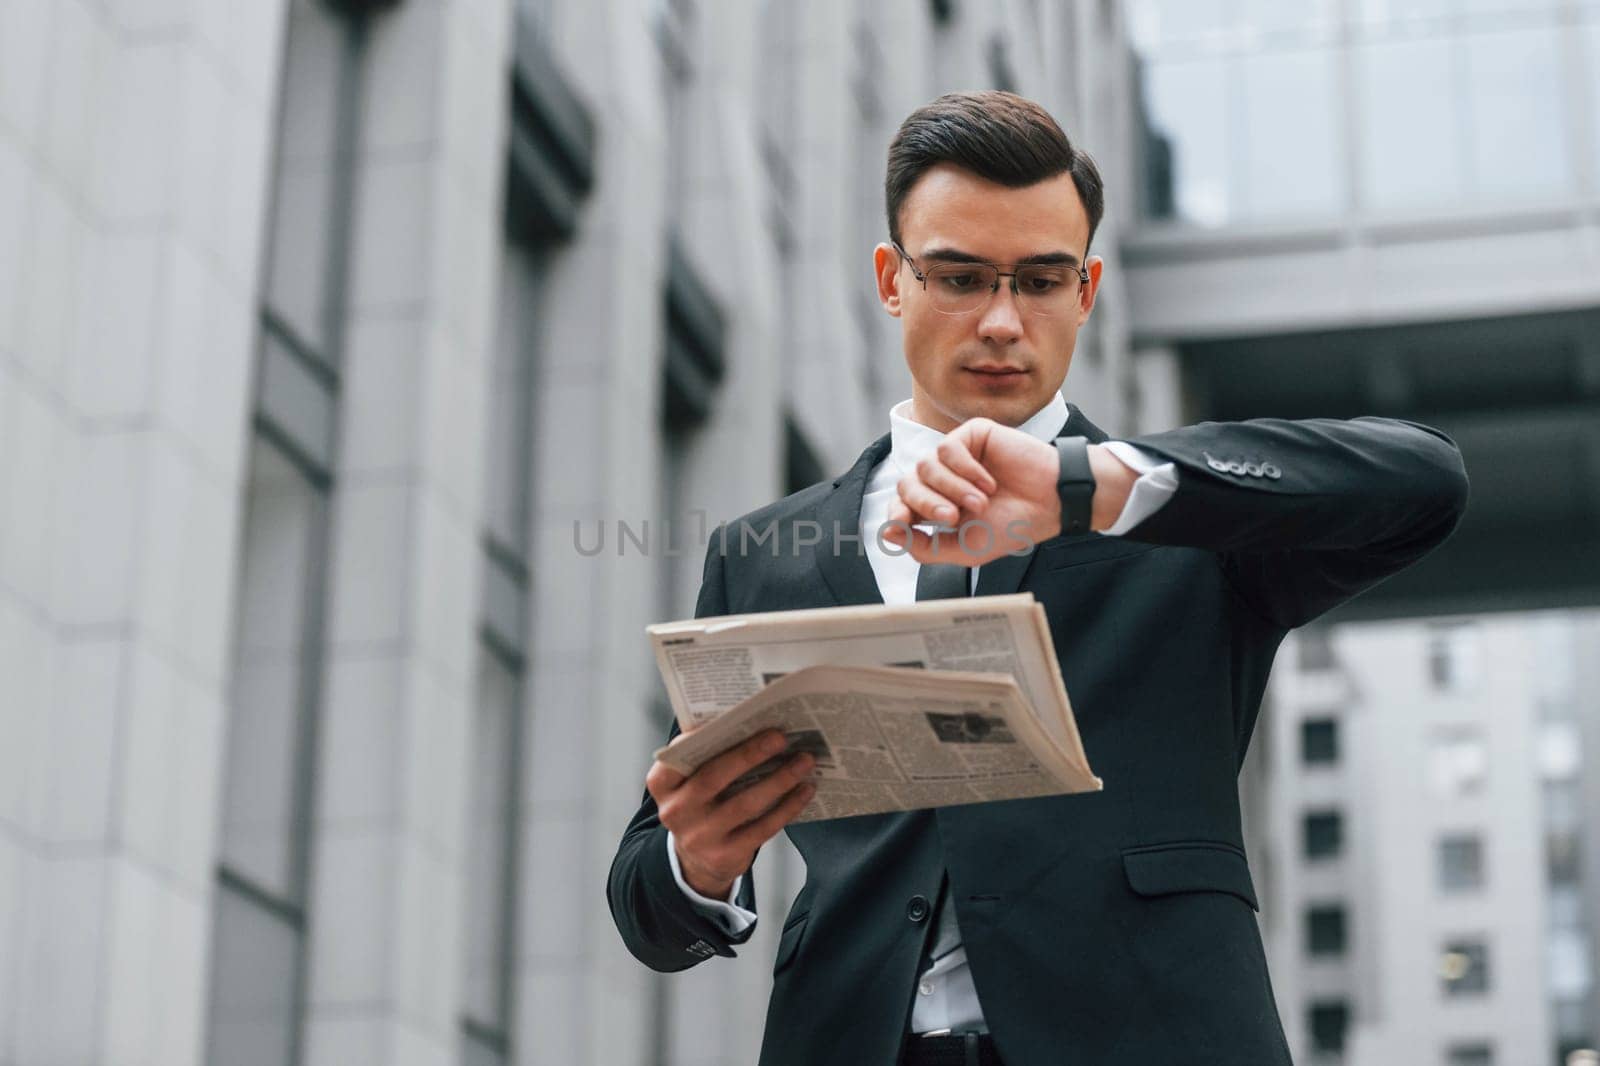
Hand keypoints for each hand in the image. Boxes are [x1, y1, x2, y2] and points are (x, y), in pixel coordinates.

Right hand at [647, 729, 816, 899]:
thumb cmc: (702, 804)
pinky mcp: (725, 856)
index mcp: (663, 784)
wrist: (697, 860)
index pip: (677, 755)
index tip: (732, 718)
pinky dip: (787, 806)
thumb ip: (707, 755)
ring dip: (779, 779)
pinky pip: (763, 828)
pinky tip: (805, 789)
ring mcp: (699, 837)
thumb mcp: (691, 781)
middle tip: (780, 737)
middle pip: (714, 777)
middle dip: (750, 754)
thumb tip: (746, 718)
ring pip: (745, 803)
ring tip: (804, 761)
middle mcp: (675, 811)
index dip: (700, 736)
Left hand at [880, 418, 1138, 566]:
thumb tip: (887, 533)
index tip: (903, 525)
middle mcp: (942, 479)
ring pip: (925, 465)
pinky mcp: (971, 435)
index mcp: (937, 505)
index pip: (900, 505)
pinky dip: (966, 469)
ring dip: (951, 488)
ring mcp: (956, 456)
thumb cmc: (1012, 526)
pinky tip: (988, 481)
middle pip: (907, 485)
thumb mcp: (964, 549)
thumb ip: (925, 548)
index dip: (897, 515)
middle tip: (953, 518)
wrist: (1051, 504)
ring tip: (981, 503)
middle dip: (926, 503)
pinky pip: (948, 447)